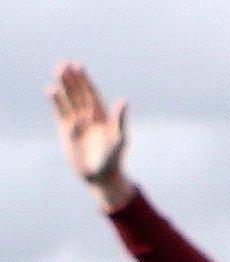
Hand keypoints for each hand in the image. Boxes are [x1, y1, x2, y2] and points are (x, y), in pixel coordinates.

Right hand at [48, 61, 135, 211]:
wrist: (100, 175)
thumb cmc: (114, 158)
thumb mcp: (119, 138)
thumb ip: (120, 119)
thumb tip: (124, 100)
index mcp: (103, 115)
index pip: (92, 93)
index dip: (85, 79)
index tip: (78, 65)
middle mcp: (89, 116)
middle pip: (79, 93)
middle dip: (72, 79)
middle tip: (63, 63)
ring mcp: (77, 122)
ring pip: (68, 100)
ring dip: (63, 86)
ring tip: (56, 71)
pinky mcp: (66, 130)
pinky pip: (60, 112)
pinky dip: (56, 101)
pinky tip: (50, 89)